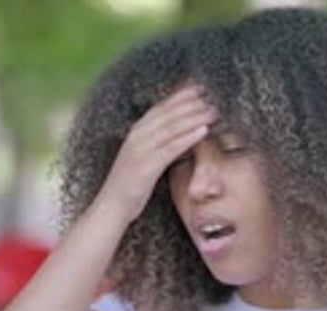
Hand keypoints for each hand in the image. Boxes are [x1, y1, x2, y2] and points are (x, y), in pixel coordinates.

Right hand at [97, 83, 217, 224]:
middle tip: (215, 95)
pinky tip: (204, 131)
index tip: (203, 87)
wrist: (111, 207)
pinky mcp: (146, 166)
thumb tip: (181, 140)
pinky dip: (188, 138)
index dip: (183, 94)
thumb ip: (159, 147)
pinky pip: (170, 148)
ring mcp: (141, 149)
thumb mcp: (145, 160)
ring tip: (215, 110)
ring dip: (195, 116)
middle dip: (193, 101)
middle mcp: (138, 134)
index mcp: (137, 130)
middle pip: (170, 112)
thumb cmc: (130, 187)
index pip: (163, 106)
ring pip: (172, 126)